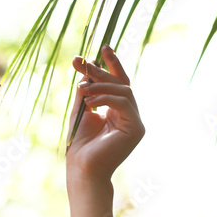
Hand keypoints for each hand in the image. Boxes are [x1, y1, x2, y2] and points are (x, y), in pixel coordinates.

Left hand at [66, 44, 144, 181]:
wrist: (82, 168)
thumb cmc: (80, 145)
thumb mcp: (81, 111)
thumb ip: (86, 92)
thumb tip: (87, 69)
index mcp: (117, 110)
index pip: (118, 82)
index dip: (111, 63)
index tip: (99, 47)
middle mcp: (129, 114)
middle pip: (121, 83)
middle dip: (101, 71)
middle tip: (83, 63)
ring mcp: (135, 121)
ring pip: (124, 90)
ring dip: (102, 85)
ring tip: (82, 88)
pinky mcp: (136, 129)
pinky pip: (124, 103)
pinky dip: (106, 98)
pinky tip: (90, 102)